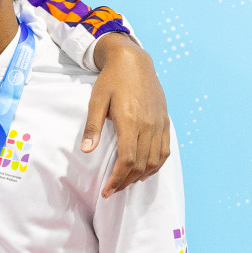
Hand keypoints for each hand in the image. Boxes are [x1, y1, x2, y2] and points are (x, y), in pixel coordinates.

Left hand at [85, 34, 168, 196]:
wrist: (134, 61)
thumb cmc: (111, 80)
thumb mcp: (96, 101)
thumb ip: (92, 127)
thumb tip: (86, 151)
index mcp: (130, 121)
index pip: (127, 159)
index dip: (117, 178)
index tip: (107, 190)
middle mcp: (148, 124)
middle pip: (141, 163)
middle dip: (126, 181)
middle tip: (112, 190)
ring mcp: (159, 123)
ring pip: (155, 159)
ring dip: (141, 176)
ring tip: (126, 183)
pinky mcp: (165, 121)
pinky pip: (165, 149)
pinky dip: (157, 164)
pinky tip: (146, 171)